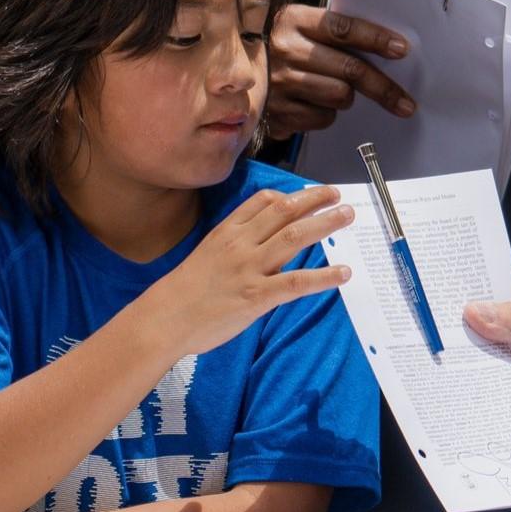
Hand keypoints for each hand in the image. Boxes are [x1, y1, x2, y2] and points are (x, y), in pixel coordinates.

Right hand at [137, 186, 354, 357]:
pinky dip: (324, 277)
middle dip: (315, 199)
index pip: (263, 202)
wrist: (164, 319)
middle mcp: (240, 244)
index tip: (310, 192)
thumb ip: (236, 242)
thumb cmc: (185, 291)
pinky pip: (296, 282)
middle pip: (284, 211)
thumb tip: (265, 236)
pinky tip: (344, 273)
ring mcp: (249, 269)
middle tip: (337, 194)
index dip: (291, 194)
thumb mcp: (207, 254)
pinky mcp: (256, 296)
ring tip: (347, 215)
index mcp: (227, 232)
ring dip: (325, 223)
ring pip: (295, 237)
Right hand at [266, 4, 413, 135]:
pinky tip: (313, 103)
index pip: (343, 29)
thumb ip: (336, 34)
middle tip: (404, 102)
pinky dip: (326, 114)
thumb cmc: (280, 46)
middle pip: (349, 69)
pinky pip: (323, 118)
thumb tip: (388, 49)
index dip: (376, 39)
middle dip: (383, 88)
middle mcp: (284, 50)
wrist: (232, 70)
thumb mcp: (301, 27)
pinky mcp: (276, 112)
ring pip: (340, 96)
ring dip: (346, 97)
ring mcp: (278, 83)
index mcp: (293, 20)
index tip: (401, 50)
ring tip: (333, 89)